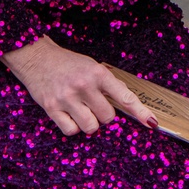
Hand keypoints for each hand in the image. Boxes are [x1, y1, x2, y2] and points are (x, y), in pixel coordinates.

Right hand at [2, 35, 156, 136]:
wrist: (37, 58)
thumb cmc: (68, 64)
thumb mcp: (92, 67)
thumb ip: (109, 85)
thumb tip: (128, 103)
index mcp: (98, 73)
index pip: (124, 96)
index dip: (140, 112)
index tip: (152, 123)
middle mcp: (84, 85)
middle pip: (107, 117)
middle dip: (103, 114)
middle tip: (93, 103)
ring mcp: (67, 98)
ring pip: (91, 127)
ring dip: (89, 123)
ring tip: (80, 109)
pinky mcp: (51, 108)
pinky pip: (71, 131)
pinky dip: (73, 127)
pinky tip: (69, 115)